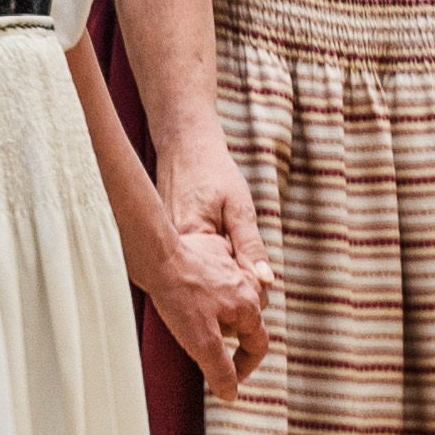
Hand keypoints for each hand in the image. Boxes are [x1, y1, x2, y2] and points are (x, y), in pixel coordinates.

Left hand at [138, 216, 272, 403]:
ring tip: (191, 321)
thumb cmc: (179, 295)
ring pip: (231, 301)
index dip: (246, 365)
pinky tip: (185, 297)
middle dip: (230, 339)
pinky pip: (215, 282)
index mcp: (248, 307)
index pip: (258, 344)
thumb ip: (220, 369)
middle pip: (246, 322)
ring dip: (218, 316)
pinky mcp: (210, 256)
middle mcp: (246, 285)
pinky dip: (206, 295)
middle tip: (205, 347)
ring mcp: (229, 268)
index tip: (230, 378)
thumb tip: (231, 394)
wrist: (157, 253)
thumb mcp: (201, 340)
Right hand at [159, 140, 276, 299]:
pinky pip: (194, 261)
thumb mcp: (239, 206)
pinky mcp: (169, 241)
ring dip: (221, 274)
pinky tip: (217, 249)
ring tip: (231, 254)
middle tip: (249, 269)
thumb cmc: (213, 171)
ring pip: (202, 274)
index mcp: (191, 242)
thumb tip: (265, 280)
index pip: (223, 282)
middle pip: (209, 283)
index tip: (261, 284)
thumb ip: (251, 244)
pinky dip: (209, 261)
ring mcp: (169, 245)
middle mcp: (174, 247)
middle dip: (233, 284)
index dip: (246, 287)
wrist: (184, 147)